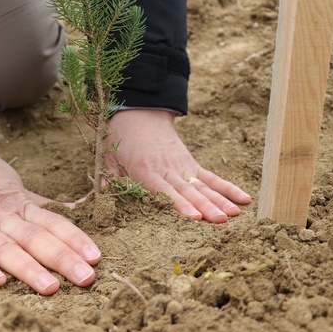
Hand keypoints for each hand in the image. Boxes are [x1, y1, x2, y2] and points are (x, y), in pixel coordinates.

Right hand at [0, 133, 100, 294]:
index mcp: (19, 203)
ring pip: (6, 248)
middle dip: (62, 259)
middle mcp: (1, 215)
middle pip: (36, 238)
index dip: (75, 239)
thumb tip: (72, 214)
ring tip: (51, 288)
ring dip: (29, 269)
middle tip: (86, 278)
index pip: (53, 223)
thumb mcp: (15, 185)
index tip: (96, 257)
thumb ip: (39, 206)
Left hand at [104, 109, 250, 222]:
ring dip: (220, 200)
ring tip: (234, 214)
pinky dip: (228, 188)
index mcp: (144, 170)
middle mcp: (167, 169)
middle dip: (205, 207)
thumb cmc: (119, 140)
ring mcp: (182, 166)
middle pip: (188, 191)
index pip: (163, 191)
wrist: (138, 111)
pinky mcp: (191, 164)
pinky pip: (212, 177)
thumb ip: (106, 184)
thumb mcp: (107, 160)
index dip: (179, 205)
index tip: (193, 217)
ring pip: (203, 185)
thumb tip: (88, 206)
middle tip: (220, 220)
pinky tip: (244, 199)